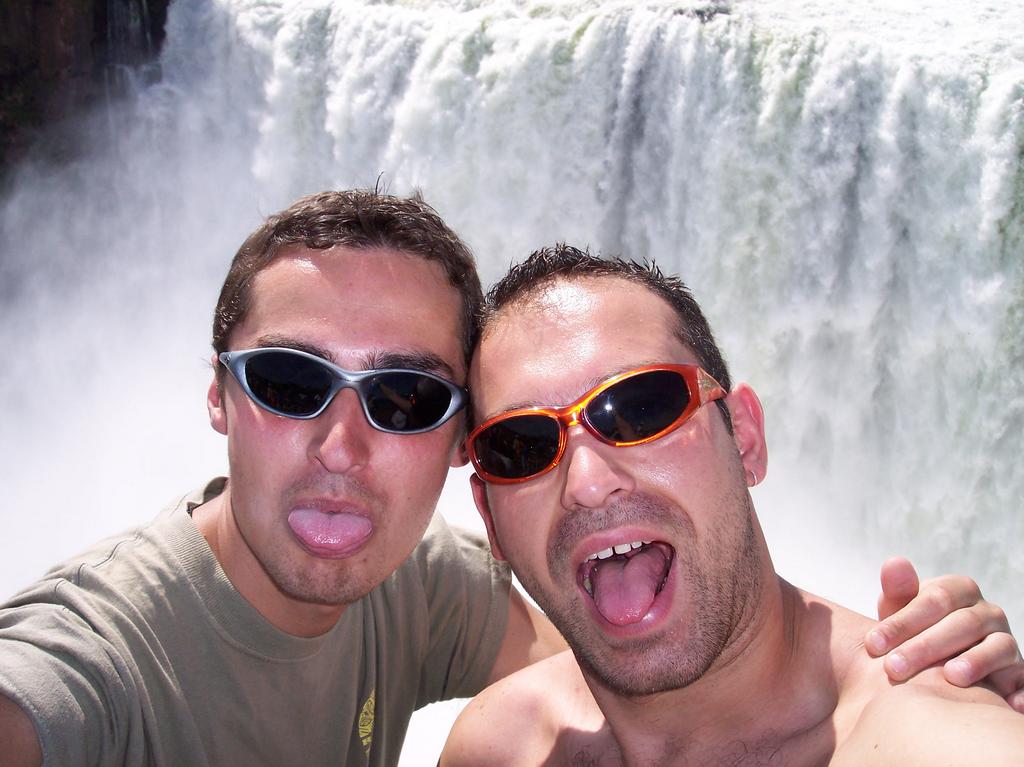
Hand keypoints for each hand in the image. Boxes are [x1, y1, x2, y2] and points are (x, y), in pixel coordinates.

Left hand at [866, 557, 1023, 712]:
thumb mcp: (901, 610)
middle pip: (960, 624)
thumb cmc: (915, 630)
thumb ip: (898, 591)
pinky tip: (1009, 703)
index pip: (933, 599)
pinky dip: (1021, 691)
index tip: (872, 644)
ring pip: (996, 647)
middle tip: (893, 668)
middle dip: (924, 647)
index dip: (902, 621)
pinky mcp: (1018, 670)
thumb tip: (894, 563)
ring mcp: (1006, 640)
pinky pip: (1023, 678)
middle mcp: (988, 612)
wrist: (941, 659)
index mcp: (959, 590)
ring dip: (974, 663)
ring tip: (950, 678)